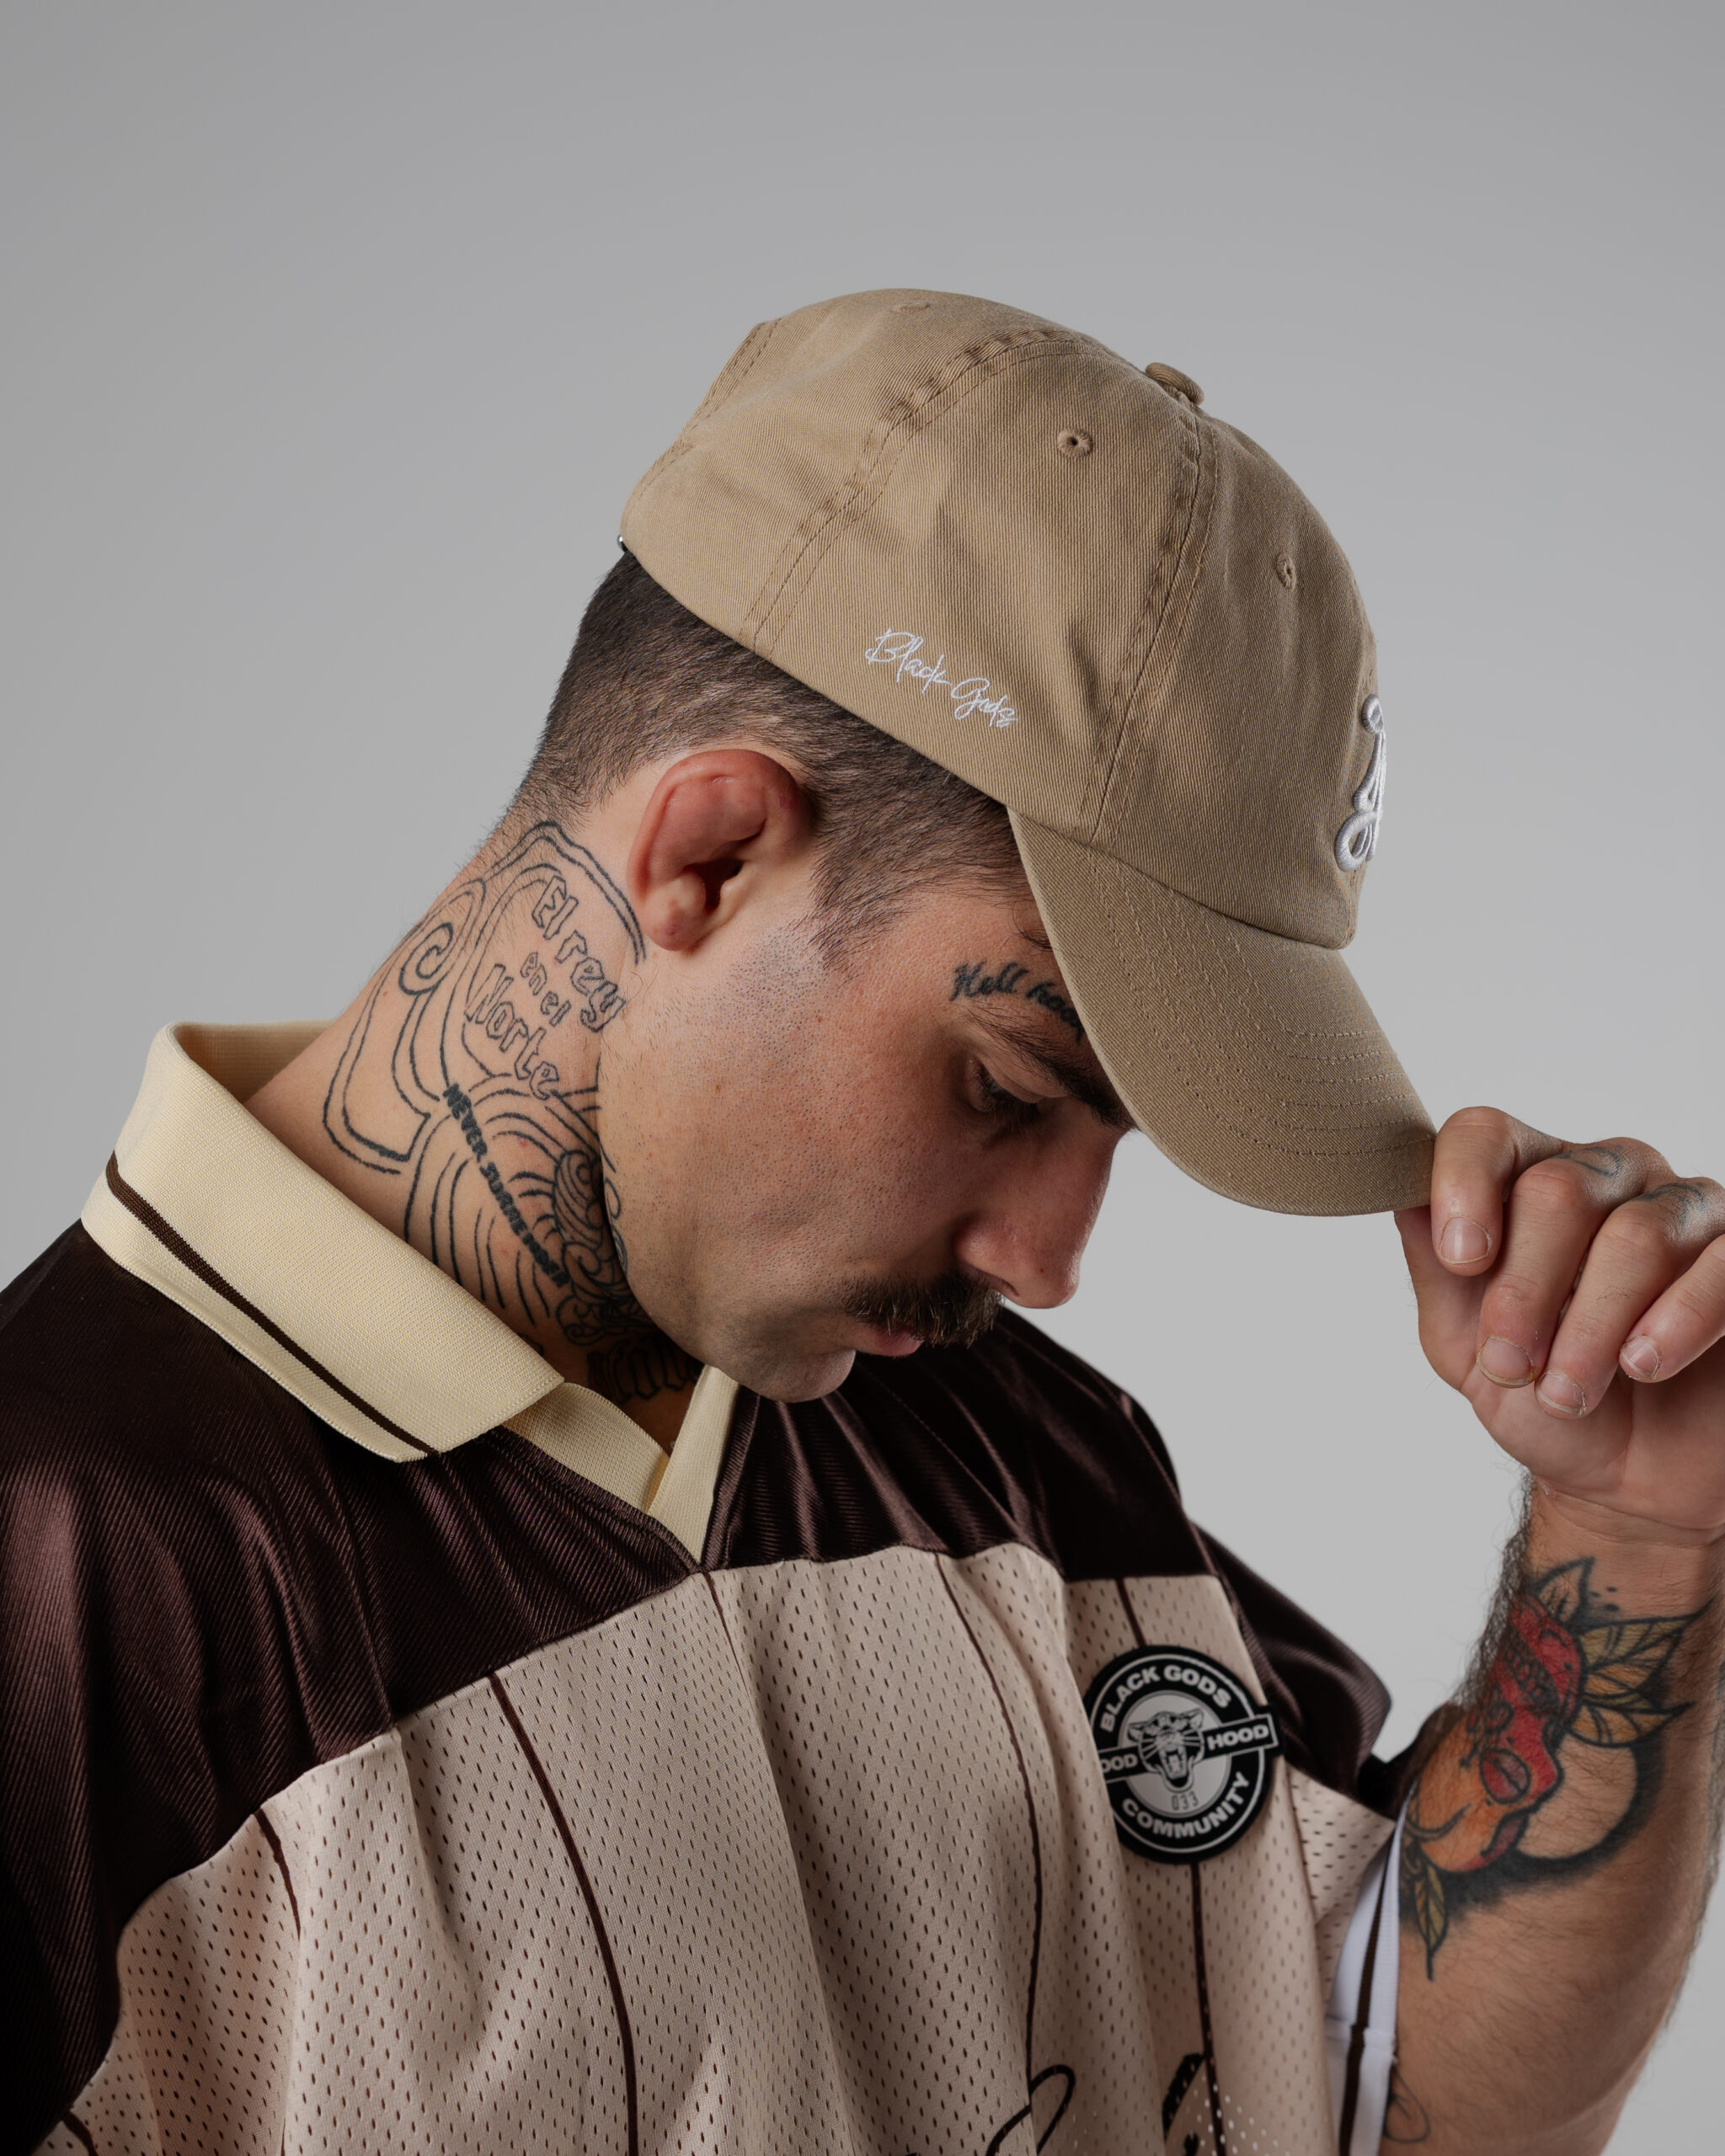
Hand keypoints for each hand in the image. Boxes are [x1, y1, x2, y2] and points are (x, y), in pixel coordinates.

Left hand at [1397, 1109, 1724, 1540]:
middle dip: (1525, 1289)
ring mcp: (1685, 1209)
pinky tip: (1643, 1364)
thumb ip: (1436, 1269)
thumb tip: (1403, 1196)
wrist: (1626, 1478)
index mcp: (1526, 1177)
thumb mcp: (1464, 1343)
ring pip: (1638, 1235)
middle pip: (1558, 1191)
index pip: (1486, 1134)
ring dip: (1591, 1327)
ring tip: (1565, 1393)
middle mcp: (1607, 1175)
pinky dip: (1679, 1319)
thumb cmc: (1539, 1395)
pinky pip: (1722, 1264)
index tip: (1461, 1258)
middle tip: (1511, 1365)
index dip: (1464, 1184)